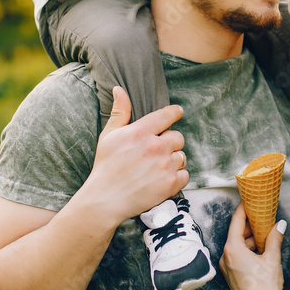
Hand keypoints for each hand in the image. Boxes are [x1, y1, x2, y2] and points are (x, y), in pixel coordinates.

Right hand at [84, 87, 188, 225]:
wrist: (105, 200)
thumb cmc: (105, 166)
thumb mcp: (109, 136)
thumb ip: (120, 112)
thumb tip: (119, 89)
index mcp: (140, 132)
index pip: (167, 115)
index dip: (174, 112)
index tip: (178, 112)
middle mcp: (155, 146)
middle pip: (178, 136)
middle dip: (170, 142)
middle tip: (157, 151)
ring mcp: (164, 166)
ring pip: (182, 156)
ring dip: (173, 160)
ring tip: (158, 167)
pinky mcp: (170, 184)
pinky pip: (185, 174)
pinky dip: (177, 177)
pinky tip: (163, 179)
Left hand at [219, 203, 288, 289]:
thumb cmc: (265, 286)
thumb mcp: (272, 258)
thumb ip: (274, 239)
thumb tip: (280, 225)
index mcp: (232, 249)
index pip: (236, 221)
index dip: (243, 209)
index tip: (249, 200)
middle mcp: (225, 257)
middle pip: (236, 233)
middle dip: (251, 226)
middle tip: (263, 218)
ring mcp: (227, 268)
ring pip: (237, 246)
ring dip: (250, 239)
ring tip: (265, 235)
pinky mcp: (231, 276)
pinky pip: (237, 256)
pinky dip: (247, 250)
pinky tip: (260, 251)